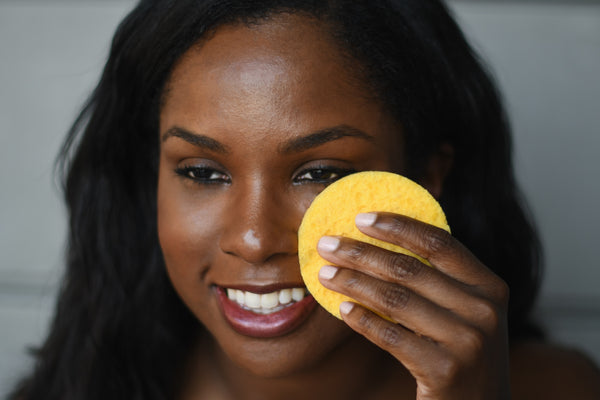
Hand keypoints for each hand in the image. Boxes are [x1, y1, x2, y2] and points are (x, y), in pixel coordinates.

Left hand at [316, 212, 510, 399]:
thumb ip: (437, 280)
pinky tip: (342, 309)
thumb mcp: (463, 312)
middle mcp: (484, 310)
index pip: (439, 243)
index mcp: (489, 286)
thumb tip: (377, 243)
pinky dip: (362, 320)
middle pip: (408, 268)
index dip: (398, 226)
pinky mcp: (446, 370)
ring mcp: (468, 341)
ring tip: (325, 274)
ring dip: (353, 283)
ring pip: (394, 299)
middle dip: (360, 252)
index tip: (360, 217)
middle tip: (326, 244)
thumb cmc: (461, 354)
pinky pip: (391, 336)